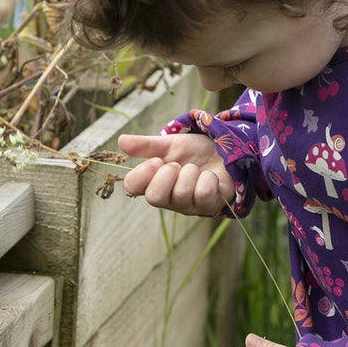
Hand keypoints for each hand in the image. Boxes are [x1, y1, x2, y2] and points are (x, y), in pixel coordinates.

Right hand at [118, 133, 235, 215]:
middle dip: (167, 175)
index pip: (132, 187)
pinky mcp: (211, 205)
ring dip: (191, 173)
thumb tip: (121, 141)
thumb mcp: (171, 145)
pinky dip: (208, 179)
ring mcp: (190, 205)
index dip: (141, 174)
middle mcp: (170, 199)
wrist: (226, 152)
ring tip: (197, 169)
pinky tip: (211, 176)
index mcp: (155, 182)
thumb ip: (148, 145)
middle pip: (154, 197)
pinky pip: (204, 194)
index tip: (156, 160)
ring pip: (182, 193)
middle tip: (178, 165)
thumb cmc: (197, 153)